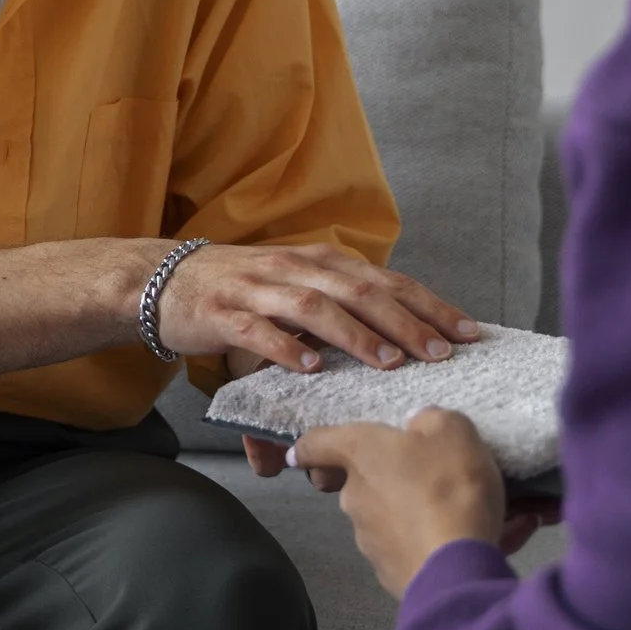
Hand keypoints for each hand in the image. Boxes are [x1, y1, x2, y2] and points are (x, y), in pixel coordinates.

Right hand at [152, 242, 480, 373]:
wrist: (163, 280)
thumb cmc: (238, 289)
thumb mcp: (295, 287)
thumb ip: (339, 307)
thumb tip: (394, 346)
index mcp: (319, 261)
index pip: (386, 280)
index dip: (428, 304)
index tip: (467, 331)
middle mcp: (294, 268)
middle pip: (361, 291)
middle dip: (406, 322)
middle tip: (441, 353)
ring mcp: (258, 290)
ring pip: (315, 307)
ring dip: (355, 335)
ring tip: (388, 362)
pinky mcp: (223, 314)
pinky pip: (258, 331)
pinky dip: (286, 347)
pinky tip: (309, 368)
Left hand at [244, 430, 555, 548]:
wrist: (455, 566)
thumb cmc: (448, 484)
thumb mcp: (452, 429)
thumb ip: (432, 421)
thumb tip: (418, 429)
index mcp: (361, 454)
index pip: (317, 444)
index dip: (308, 445)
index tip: (298, 453)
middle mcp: (356, 498)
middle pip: (367, 482)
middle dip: (398, 480)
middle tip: (440, 476)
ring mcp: (371, 541)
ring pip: (399, 517)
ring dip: (430, 512)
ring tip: (482, 511)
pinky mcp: (393, 574)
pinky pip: (421, 548)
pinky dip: (447, 541)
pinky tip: (494, 536)